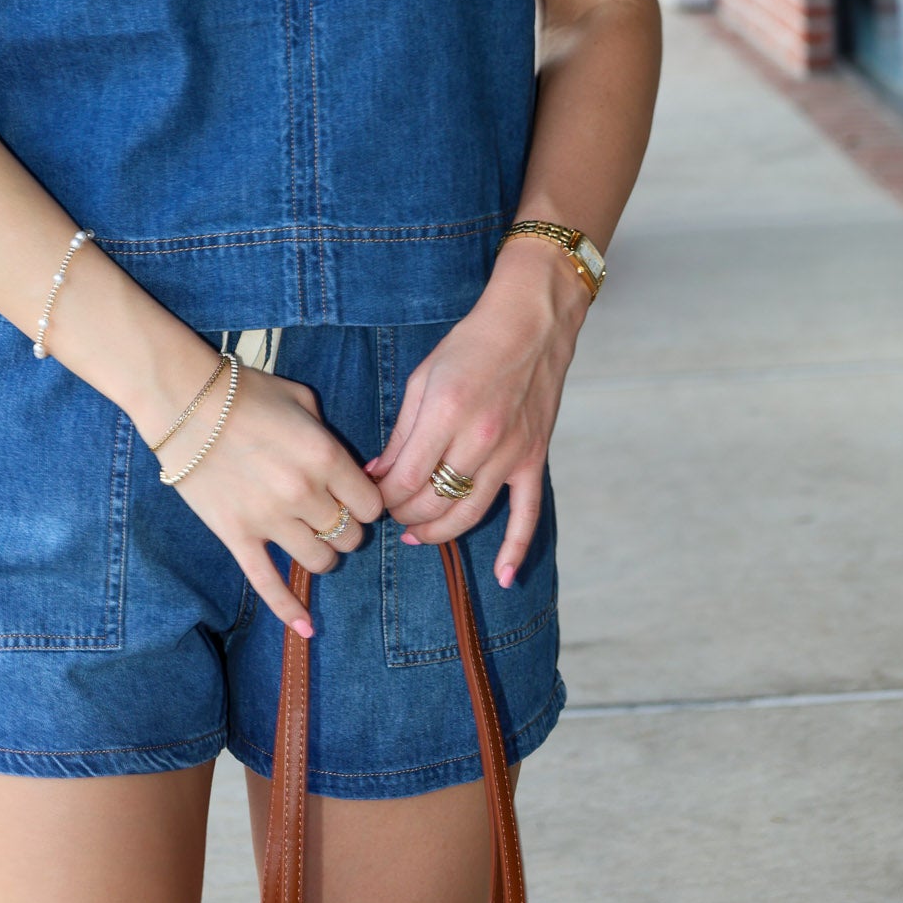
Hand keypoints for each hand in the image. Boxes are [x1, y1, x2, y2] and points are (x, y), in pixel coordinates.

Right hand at [150, 361, 385, 638]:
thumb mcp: (301, 399)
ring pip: (320, 562)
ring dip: (323, 554)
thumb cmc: (245, 392)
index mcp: (325, 456)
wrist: (184, 402)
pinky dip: (290, 611)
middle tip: (332, 515)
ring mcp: (270, 520)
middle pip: (350, 537)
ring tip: (312, 539)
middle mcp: (304, 493)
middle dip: (346, 529)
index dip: (366, 503)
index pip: (371, 505)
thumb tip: (350, 466)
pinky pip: (269, 584)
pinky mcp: (238, 537)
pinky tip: (307, 629)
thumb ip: (330, 434)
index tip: (355, 497)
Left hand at [363, 240, 589, 584]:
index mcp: (446, 414)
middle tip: (388, 514)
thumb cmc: (469, 345)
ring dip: (437, 533)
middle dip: (403, 515)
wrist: (529, 325)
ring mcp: (511, 454)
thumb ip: (401, 432)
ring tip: (415, 535)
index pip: (405, 478)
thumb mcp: (422, 380)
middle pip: (433, 502)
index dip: (381, 497)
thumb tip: (376, 473)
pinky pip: (527, 514)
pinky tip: (504, 577)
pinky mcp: (534, 459)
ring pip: (469, 514)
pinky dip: (515, 549)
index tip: (368, 498)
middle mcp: (480, 439)